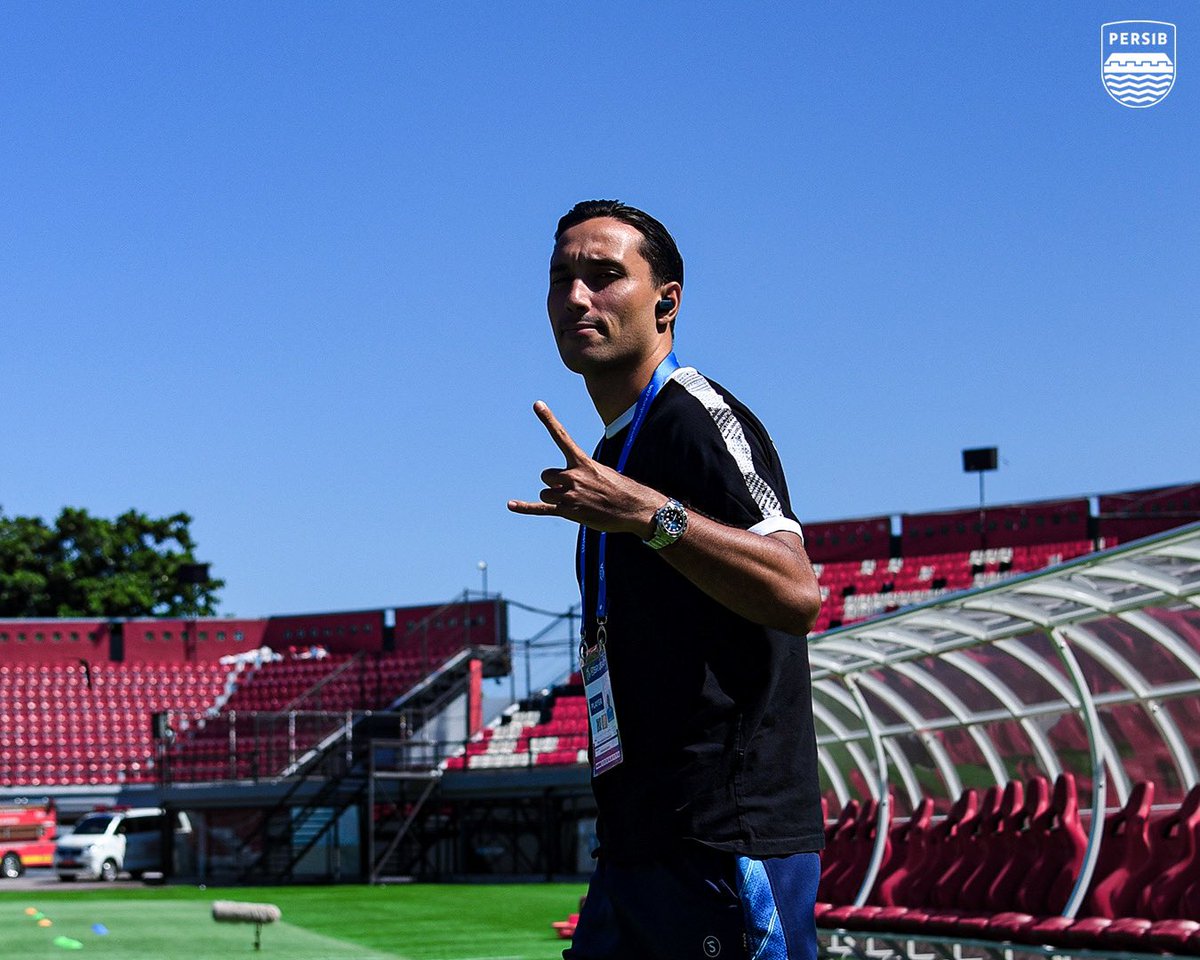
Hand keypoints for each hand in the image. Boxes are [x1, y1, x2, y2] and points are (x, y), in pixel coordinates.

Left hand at [507, 401, 660, 534]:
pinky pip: (541, 509)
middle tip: (575, 491)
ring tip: (577, 503)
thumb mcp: (603, 472)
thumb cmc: (621, 489)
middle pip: (546, 475)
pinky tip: (511, 504)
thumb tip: (564, 481)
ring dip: (556, 498)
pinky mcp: (568, 512)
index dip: (548, 420)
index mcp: (583, 462)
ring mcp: (570, 496)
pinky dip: (525, 507)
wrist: (635, 508)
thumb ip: (581, 472)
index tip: (537, 404)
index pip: (562, 436)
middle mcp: (573, 477)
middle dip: (555, 483)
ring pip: (546, 493)